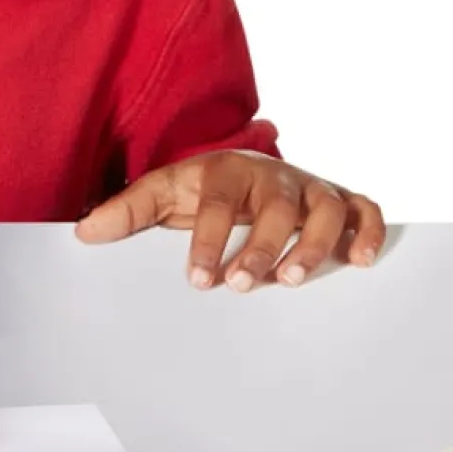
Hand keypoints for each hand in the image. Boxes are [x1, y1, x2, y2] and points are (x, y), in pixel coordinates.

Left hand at [74, 150, 384, 290]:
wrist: (240, 167)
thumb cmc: (199, 188)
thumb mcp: (160, 193)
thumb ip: (125, 212)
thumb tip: (83, 233)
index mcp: (224, 171)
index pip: (215, 204)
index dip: (206, 240)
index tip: (197, 279)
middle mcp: (272, 176)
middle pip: (274, 207)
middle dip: (260, 246)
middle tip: (243, 284)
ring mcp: (309, 187)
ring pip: (324, 209)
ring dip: (314, 244)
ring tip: (292, 279)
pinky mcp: (340, 200)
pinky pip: (365, 209)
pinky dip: (369, 230)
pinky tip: (361, 261)